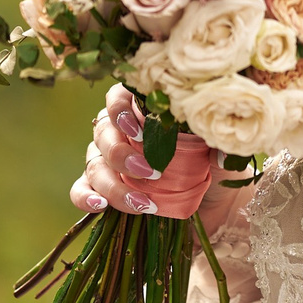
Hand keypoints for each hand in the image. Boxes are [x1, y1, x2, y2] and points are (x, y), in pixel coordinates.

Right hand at [73, 83, 218, 218]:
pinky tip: (100, 205)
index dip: (120, 110)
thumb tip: (218, 147)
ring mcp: (110, 161)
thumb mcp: (220, 152)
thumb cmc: (215, 167)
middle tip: (150, 173)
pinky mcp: (104, 189)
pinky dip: (86, 196)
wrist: (217, 205)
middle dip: (122, 155)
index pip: (118, 97)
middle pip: (104, 133)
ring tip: (141, 204)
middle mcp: (122, 132)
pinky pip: (82, 189)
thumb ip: (217, 143)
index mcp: (145, 112)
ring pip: (94, 164)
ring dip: (114, 184)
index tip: (139, 131)